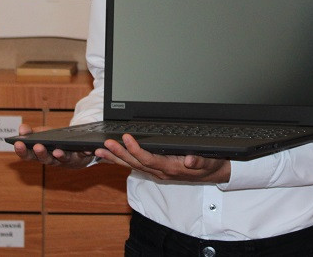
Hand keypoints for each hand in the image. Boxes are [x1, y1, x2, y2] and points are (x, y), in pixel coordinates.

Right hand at [11, 123, 94, 167]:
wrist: (74, 149)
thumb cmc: (55, 141)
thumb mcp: (42, 135)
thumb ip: (31, 133)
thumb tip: (22, 128)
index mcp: (40, 154)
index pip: (28, 155)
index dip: (22, 151)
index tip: (17, 144)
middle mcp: (52, 160)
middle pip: (45, 159)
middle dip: (41, 153)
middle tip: (37, 146)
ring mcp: (66, 160)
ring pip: (62, 159)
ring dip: (60, 155)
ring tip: (57, 151)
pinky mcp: (80, 157)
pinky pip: (82, 154)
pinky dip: (84, 152)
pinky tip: (86, 149)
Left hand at [95, 134, 230, 182]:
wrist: (213, 174)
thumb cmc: (210, 165)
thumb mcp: (209, 162)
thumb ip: (200, 162)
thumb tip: (190, 160)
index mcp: (170, 168)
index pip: (148, 159)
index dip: (136, 150)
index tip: (126, 138)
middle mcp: (160, 171)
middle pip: (135, 163)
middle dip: (119, 154)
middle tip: (104, 144)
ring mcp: (156, 171)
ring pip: (131, 166)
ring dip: (115, 158)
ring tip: (99, 151)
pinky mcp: (155, 169)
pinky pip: (134, 166)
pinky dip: (121, 160)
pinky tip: (111, 156)